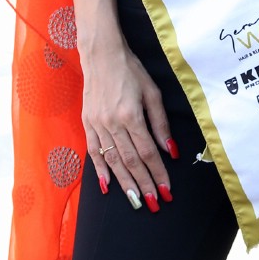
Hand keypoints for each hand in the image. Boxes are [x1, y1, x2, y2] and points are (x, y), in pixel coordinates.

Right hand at [82, 41, 174, 212]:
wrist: (101, 55)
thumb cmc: (131, 70)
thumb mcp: (152, 92)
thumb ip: (160, 123)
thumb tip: (170, 150)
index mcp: (131, 115)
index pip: (148, 152)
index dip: (158, 173)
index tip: (166, 191)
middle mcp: (113, 123)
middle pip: (130, 161)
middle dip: (143, 185)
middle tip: (153, 204)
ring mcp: (97, 125)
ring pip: (112, 161)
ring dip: (124, 183)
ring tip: (135, 201)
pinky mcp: (87, 123)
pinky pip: (94, 151)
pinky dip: (100, 170)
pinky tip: (107, 186)